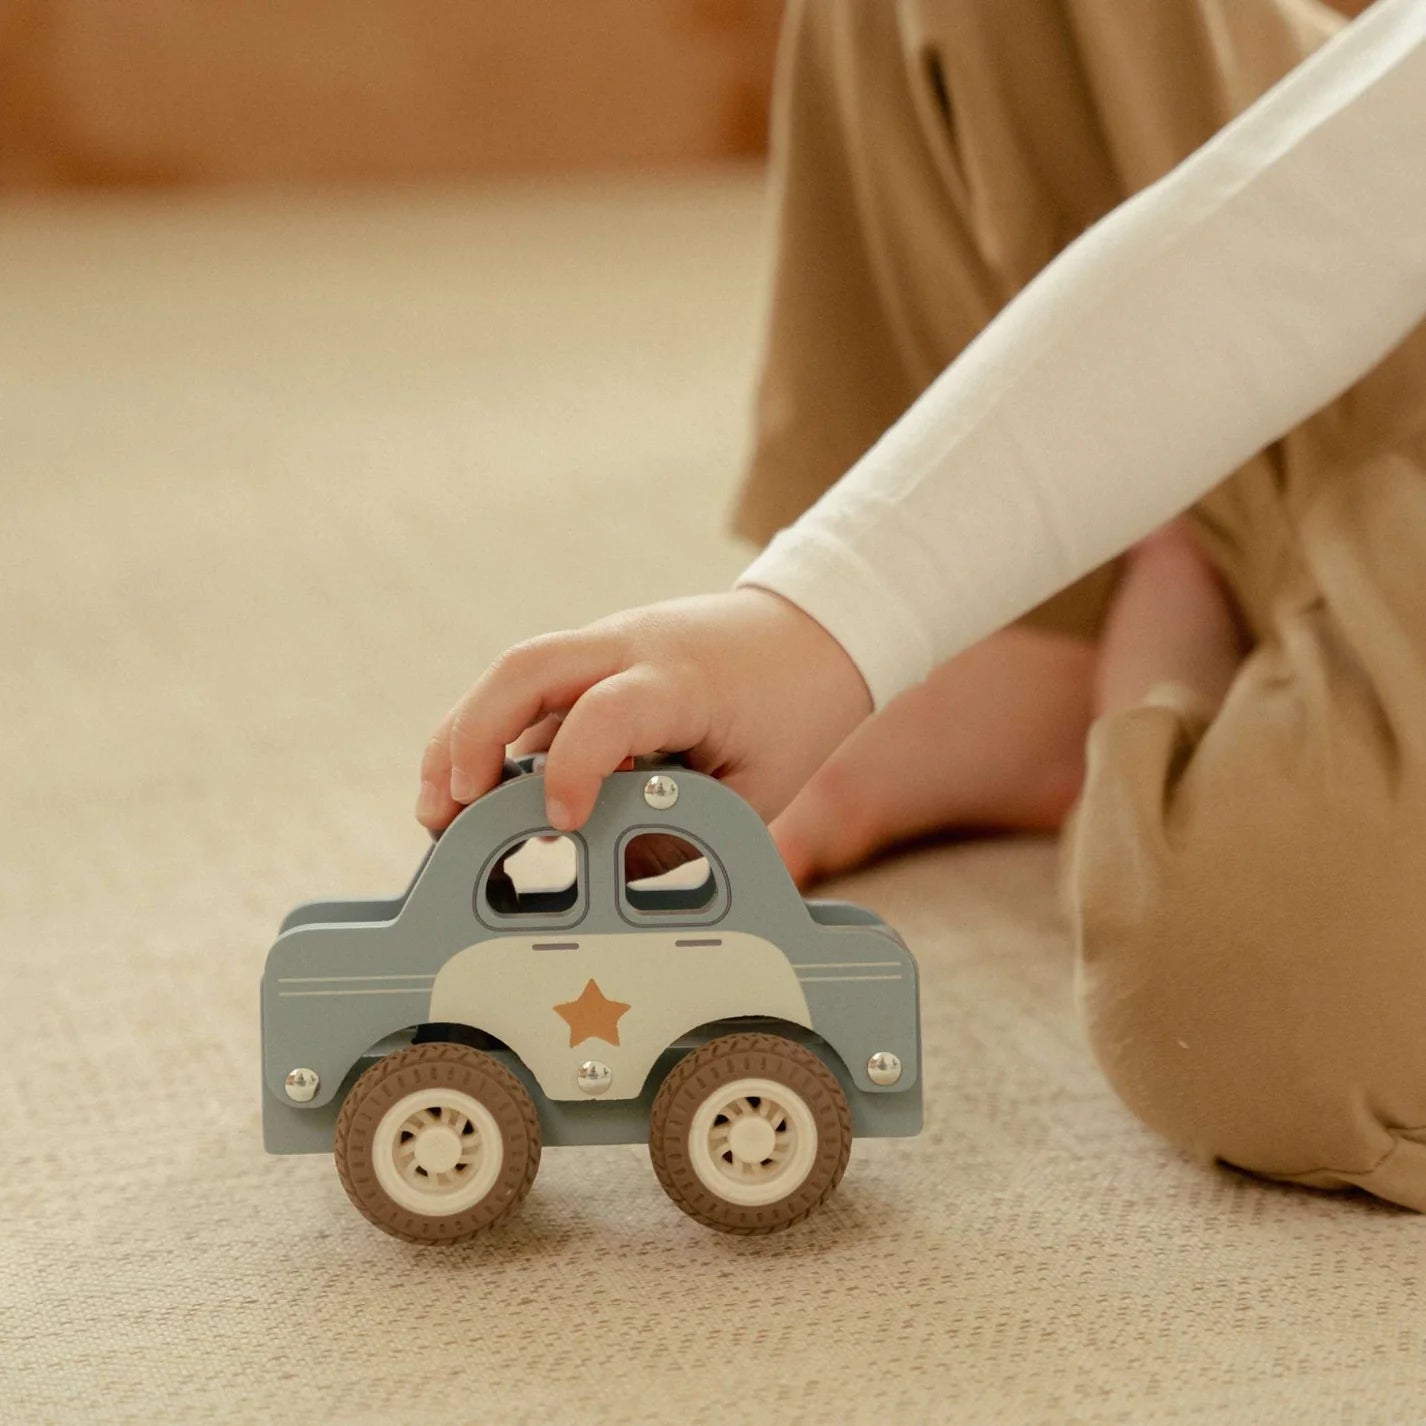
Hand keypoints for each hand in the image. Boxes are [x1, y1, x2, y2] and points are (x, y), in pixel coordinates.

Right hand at [416, 587, 871, 834]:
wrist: (811, 629)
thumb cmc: (789, 711)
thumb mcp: (754, 787)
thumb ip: (681, 828)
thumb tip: (606, 873)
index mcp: (682, 681)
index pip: (608, 711)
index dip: (574, 769)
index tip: (561, 827)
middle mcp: (632, 647)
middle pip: (525, 668)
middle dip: (470, 739)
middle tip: (445, 814)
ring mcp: (607, 642)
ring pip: (513, 672)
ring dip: (463, 735)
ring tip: (438, 811)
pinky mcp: (595, 654)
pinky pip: (531, 687)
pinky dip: (494, 732)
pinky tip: (478, 789)